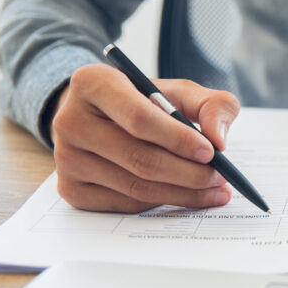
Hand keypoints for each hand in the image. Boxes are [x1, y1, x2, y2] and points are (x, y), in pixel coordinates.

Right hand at [50, 63, 239, 212]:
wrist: (102, 118)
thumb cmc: (146, 102)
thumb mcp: (180, 92)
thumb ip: (212, 105)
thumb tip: (219, 140)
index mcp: (92, 83)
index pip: (139, 118)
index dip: (178, 139)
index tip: (211, 152)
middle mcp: (69, 120)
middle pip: (139, 159)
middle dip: (189, 173)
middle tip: (221, 178)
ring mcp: (66, 159)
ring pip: (136, 187)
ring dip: (183, 193)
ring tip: (214, 190)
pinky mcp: (71, 189)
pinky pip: (126, 204)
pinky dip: (161, 203)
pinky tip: (184, 195)